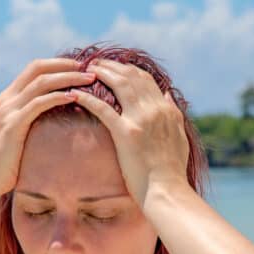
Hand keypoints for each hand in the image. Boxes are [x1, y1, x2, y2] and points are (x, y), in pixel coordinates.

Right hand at [0, 58, 91, 198]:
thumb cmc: (3, 164)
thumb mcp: (18, 136)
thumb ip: (31, 123)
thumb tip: (54, 123)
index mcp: (8, 98)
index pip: (34, 69)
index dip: (58, 64)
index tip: (81, 68)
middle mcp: (7, 99)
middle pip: (38, 68)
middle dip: (66, 65)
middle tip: (90, 68)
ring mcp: (9, 110)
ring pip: (42, 82)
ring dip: (68, 77)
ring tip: (89, 79)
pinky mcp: (13, 124)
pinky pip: (39, 103)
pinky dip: (58, 97)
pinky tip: (75, 97)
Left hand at [70, 58, 190, 207]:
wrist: (167, 190)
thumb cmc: (172, 170)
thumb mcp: (179, 136)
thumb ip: (173, 112)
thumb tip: (166, 93)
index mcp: (166, 110)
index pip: (145, 79)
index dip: (127, 70)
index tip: (113, 67)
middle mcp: (154, 109)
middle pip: (130, 76)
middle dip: (110, 66)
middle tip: (94, 63)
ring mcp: (140, 120)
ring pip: (118, 84)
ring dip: (100, 73)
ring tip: (84, 70)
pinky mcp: (125, 133)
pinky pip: (103, 108)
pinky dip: (87, 98)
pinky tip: (74, 93)